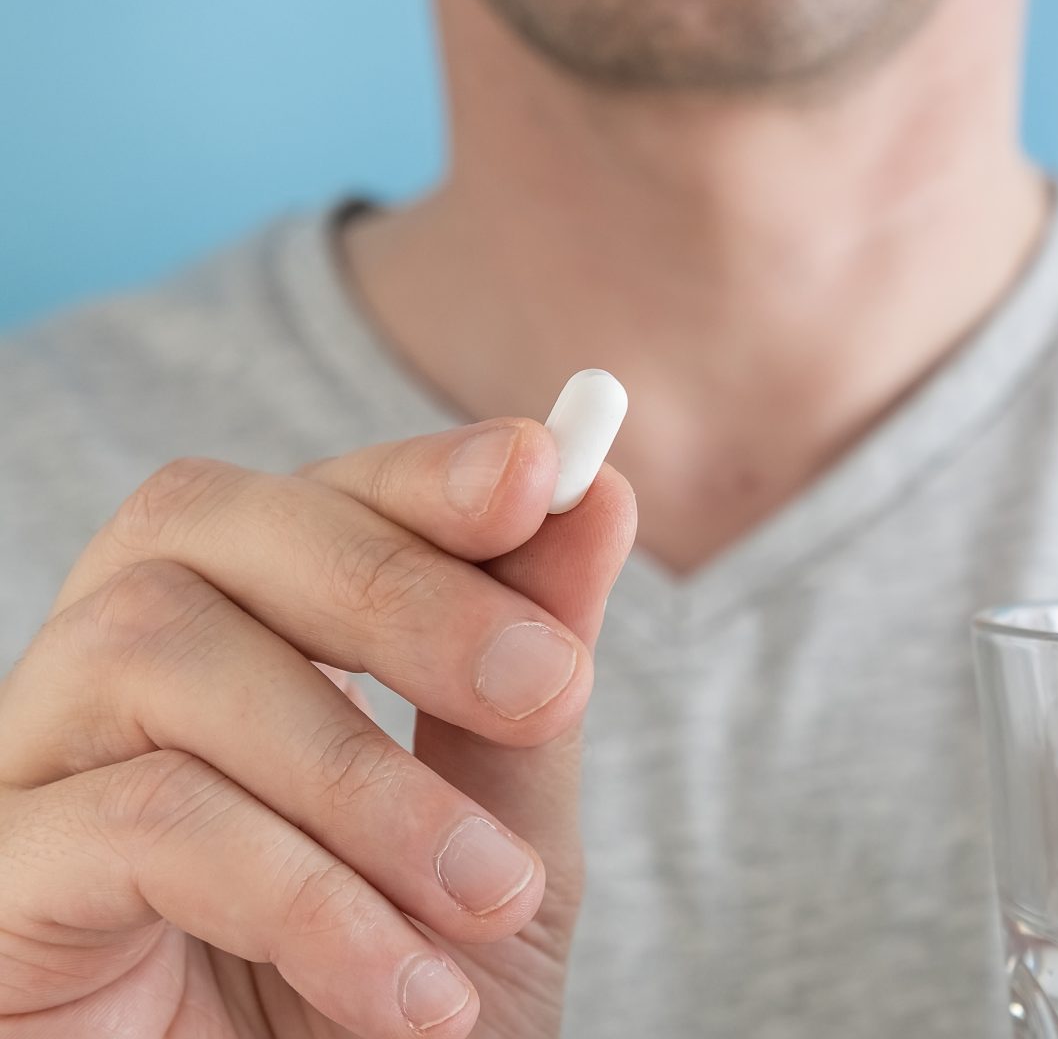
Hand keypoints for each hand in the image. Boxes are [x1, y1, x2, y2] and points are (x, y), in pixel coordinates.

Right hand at [0, 421, 636, 1038]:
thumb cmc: (396, 1018)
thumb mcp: (502, 840)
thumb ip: (529, 680)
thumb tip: (602, 491)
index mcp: (225, 653)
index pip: (293, 499)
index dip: (415, 473)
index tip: (544, 472)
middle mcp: (102, 692)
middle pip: (197, 525)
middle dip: (400, 589)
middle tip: (552, 687)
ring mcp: (27, 783)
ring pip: (157, 652)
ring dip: (362, 772)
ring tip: (487, 898)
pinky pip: (135, 824)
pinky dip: (302, 894)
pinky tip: (408, 990)